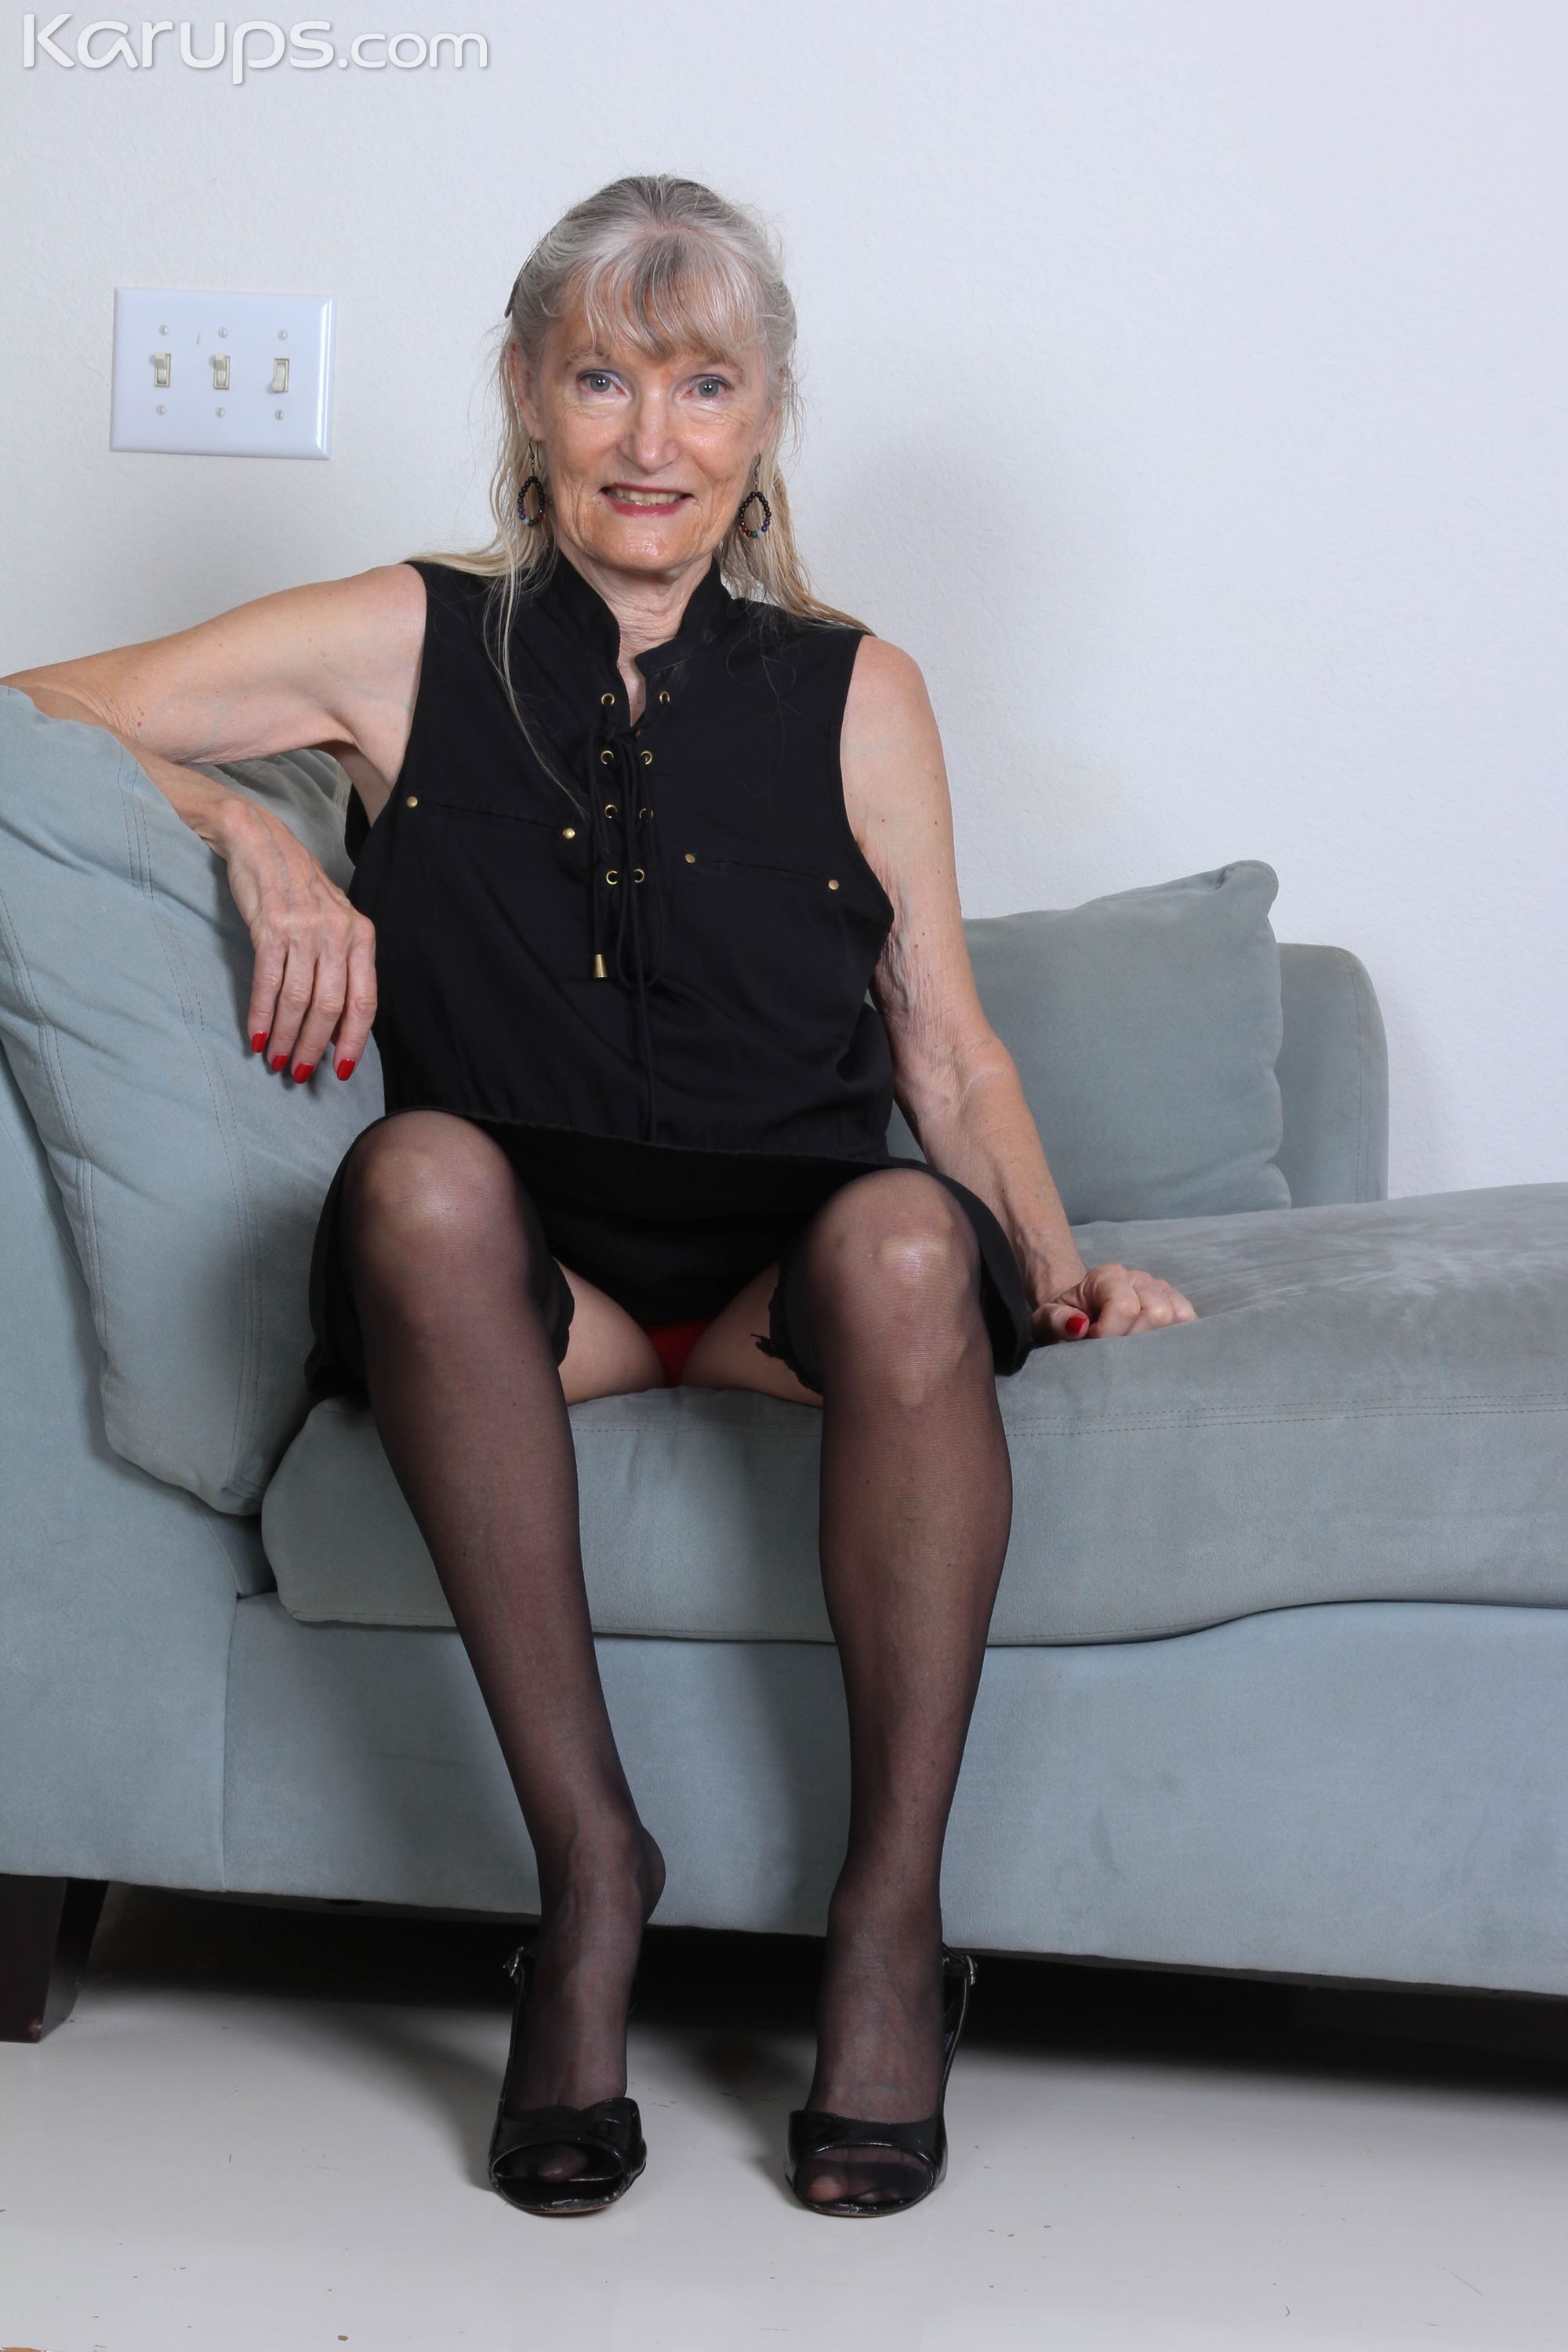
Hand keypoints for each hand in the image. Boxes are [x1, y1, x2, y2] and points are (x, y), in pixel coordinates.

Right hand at [215, 797, 375, 1082]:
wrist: (262, 843)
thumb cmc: (300, 889)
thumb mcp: (334, 922)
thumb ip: (342, 965)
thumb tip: (337, 1023)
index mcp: (361, 936)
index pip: (364, 1001)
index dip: (352, 1040)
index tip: (340, 1070)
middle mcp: (338, 934)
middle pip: (331, 1006)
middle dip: (314, 1046)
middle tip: (298, 1072)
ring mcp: (304, 931)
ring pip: (299, 1000)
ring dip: (285, 1036)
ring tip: (275, 1059)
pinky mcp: (271, 929)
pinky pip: (268, 982)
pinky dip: (261, 1014)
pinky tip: (256, 1035)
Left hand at [1032, 1261, 1197, 1345]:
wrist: (1077, 1317)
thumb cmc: (1063, 1320)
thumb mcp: (1046, 1321)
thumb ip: (1056, 1321)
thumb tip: (1079, 1326)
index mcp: (1106, 1276)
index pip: (1125, 1306)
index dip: (1110, 1333)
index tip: (1093, 1342)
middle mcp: (1138, 1279)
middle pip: (1156, 1312)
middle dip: (1133, 1340)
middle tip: (1112, 1348)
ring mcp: (1160, 1290)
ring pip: (1175, 1317)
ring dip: (1152, 1340)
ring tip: (1128, 1345)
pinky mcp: (1176, 1306)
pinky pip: (1188, 1321)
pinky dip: (1173, 1336)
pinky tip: (1150, 1344)